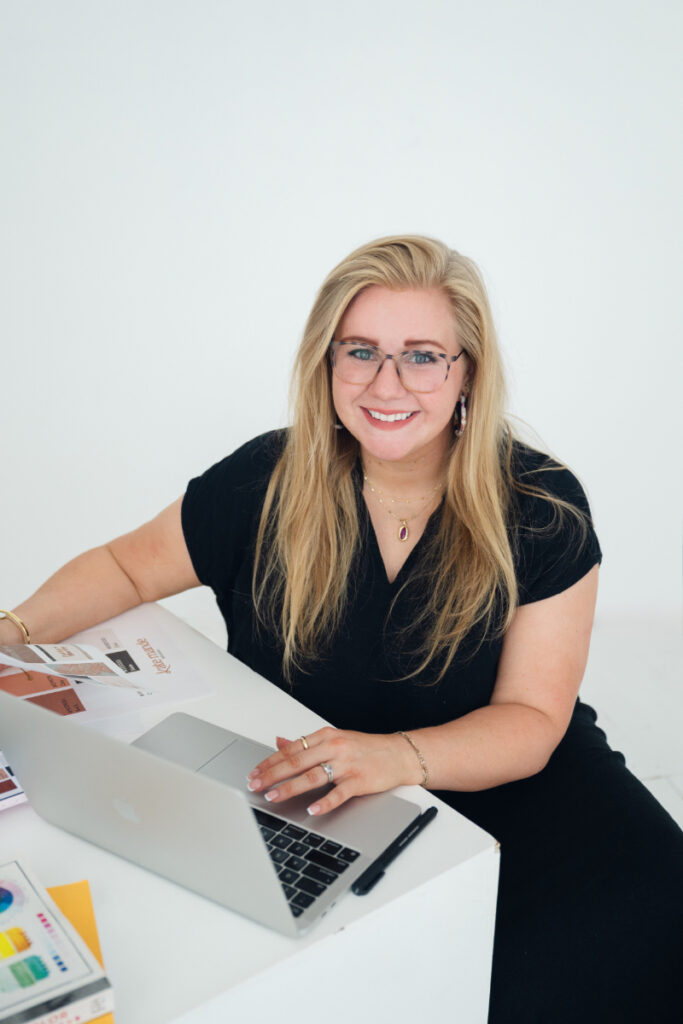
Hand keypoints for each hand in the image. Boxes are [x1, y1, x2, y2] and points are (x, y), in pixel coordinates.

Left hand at [246, 726, 420, 815]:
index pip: (291, 749)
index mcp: (325, 736)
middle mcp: (334, 747)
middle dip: (272, 774)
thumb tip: (278, 741)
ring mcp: (347, 764)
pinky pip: (339, 793)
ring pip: (313, 775)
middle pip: (297, 761)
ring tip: (273, 796)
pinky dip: (325, 801)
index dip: (269, 761)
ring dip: (290, 787)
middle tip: (254, 785)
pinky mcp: (360, 780)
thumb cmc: (365, 749)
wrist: (399, 754)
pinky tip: (312, 809)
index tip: (253, 772)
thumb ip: (306, 743)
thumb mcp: (334, 739)